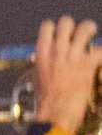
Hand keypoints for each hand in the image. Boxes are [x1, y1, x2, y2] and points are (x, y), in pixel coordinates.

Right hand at [32, 16, 101, 133]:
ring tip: (93, 34)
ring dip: (90, 30)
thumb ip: (45, 64)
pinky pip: (101, 50)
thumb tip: (47, 61)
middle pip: (66, 22)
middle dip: (74, 26)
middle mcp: (57, 49)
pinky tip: (101, 58)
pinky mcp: (88, 64)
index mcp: (42, 52)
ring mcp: (74, 55)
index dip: (55, 28)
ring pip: (85, 28)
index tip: (60, 33)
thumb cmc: (45, 100)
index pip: (47, 27)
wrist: (56, 111)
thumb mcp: (38, 78)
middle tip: (80, 33)